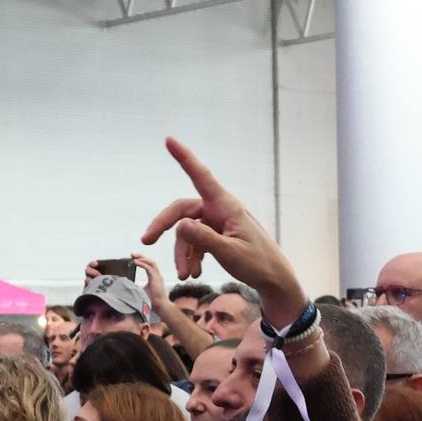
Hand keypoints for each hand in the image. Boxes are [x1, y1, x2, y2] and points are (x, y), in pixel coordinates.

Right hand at [143, 137, 304, 329]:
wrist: (274, 280)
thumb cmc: (259, 263)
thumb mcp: (231, 253)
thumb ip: (205, 239)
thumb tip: (180, 225)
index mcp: (226, 206)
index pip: (201, 176)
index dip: (184, 157)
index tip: (169, 140)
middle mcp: (220, 210)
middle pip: (183, 210)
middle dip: (164, 226)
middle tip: (146, 241)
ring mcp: (218, 223)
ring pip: (187, 231)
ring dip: (183, 253)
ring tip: (186, 275)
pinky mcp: (217, 235)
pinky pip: (195, 241)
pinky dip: (191, 257)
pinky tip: (194, 272)